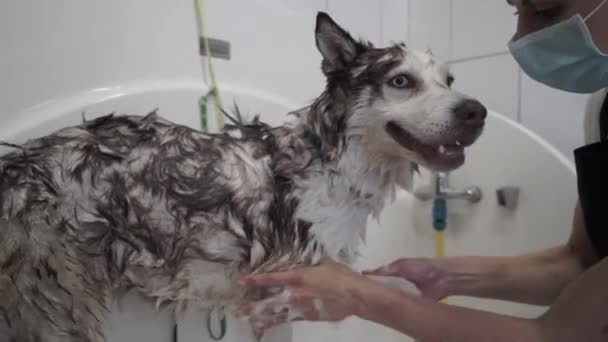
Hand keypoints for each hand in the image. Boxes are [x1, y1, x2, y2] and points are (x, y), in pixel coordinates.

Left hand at [234, 260, 380, 334]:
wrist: (355, 296)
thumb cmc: (342, 277)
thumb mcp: (325, 264)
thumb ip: (312, 265)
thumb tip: (309, 263)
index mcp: (299, 277)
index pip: (272, 279)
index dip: (256, 280)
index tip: (242, 282)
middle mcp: (296, 293)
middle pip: (269, 301)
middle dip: (252, 306)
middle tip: (238, 310)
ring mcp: (301, 307)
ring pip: (276, 313)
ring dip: (260, 317)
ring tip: (247, 319)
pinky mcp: (307, 317)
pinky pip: (288, 320)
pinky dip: (276, 322)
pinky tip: (266, 325)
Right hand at [364, 258, 448, 300]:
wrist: (442, 278)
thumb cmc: (422, 267)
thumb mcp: (403, 264)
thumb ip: (389, 269)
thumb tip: (372, 271)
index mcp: (394, 273)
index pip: (378, 276)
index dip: (368, 278)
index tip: (357, 280)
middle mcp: (396, 283)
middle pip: (381, 288)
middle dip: (373, 290)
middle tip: (360, 294)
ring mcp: (402, 294)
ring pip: (389, 297)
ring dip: (382, 298)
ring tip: (369, 301)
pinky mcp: (409, 303)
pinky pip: (399, 306)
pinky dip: (393, 307)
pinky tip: (384, 309)